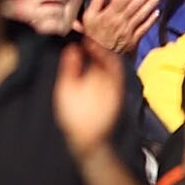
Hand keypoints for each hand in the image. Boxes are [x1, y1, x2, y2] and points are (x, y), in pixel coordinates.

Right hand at [52, 37, 127, 154]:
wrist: (91, 143)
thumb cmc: (76, 115)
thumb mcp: (66, 87)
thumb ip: (70, 66)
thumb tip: (73, 48)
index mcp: (104, 76)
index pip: (105, 53)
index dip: (94, 45)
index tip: (83, 42)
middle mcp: (115, 84)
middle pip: (113, 62)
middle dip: (101, 54)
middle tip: (87, 50)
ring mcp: (117, 95)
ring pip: (114, 73)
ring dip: (104, 65)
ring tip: (89, 62)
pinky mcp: (116, 105)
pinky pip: (114, 83)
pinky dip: (106, 76)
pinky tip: (94, 80)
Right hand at [78, 0, 163, 56]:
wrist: (98, 56)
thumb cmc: (93, 35)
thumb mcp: (88, 17)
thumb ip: (95, 2)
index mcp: (108, 15)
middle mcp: (120, 22)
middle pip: (135, 5)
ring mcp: (128, 31)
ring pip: (141, 15)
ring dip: (150, 4)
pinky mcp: (133, 40)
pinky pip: (144, 28)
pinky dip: (151, 20)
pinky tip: (157, 12)